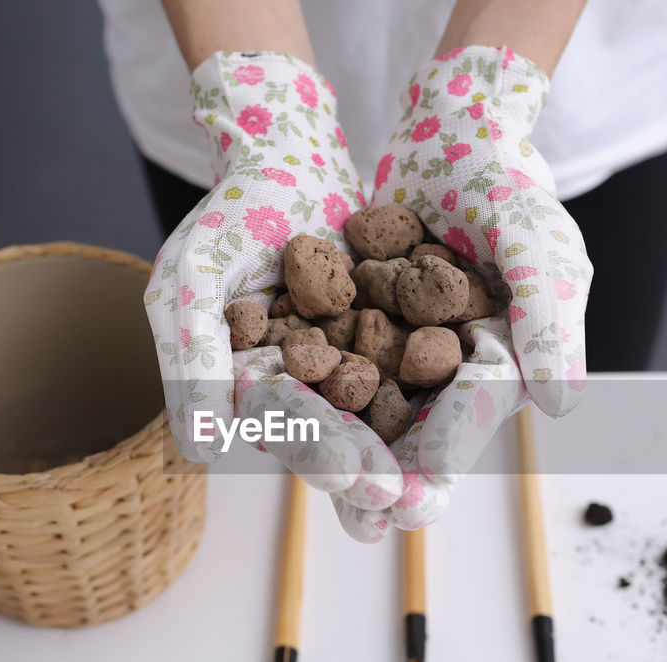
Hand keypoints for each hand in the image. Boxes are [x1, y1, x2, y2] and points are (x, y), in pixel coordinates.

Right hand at [145, 51, 402, 510]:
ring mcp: (341, 362)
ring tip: (446, 490)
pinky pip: (411, 370)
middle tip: (416, 506)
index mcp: (248, 387)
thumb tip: (200, 453)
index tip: (369, 488)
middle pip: (340, 437)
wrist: (288, 151)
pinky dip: (440, 396)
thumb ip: (190, 360)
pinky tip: (476, 421)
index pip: (290, 433)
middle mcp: (298, 385)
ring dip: (410, 454)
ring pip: (380, 416)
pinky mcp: (381, 336)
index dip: (327, 459)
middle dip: (375, 473)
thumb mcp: (193, 279)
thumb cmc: (227, 213)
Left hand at [333, 45, 591, 540]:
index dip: (439, 469)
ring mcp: (396, 355)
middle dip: (380, 480)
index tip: (407, 505)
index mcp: (496, 371)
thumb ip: (551, 318)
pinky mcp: (354, 329)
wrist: (450, 137)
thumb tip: (562, 405)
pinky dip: (296, 387)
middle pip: (410, 440)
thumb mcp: (541, 245)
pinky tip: (264, 409)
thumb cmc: (509, 187)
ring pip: (358, 415)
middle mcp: (444, 377)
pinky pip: (322, 367)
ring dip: (332, 446)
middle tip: (357, 522)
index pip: (466, 430)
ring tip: (305, 480)